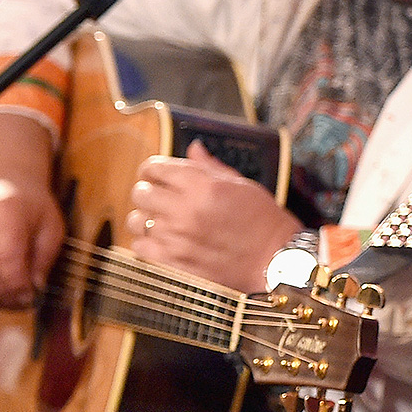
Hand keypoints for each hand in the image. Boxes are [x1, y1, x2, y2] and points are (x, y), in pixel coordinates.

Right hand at [0, 177, 64, 309]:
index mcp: (5, 211)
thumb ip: (45, 257)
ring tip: (8, 299)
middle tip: (21, 303)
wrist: (2, 185)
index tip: (31, 296)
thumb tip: (36, 287)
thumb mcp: (51, 225)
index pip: (7, 256)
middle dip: (5, 293)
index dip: (18, 283)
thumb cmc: (29, 206)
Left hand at [126, 141, 299, 293]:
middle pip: (140, 192)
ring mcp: (176, 237)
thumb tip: (194, 149)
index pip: (155, 167)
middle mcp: (185, 209)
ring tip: (160, 220)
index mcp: (202, 185)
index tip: (156, 174)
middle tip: (159, 197)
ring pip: (136, 220)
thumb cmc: (263, 221)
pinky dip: (147, 242)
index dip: (152, 169)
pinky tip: (161, 240)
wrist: (274, 259)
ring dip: (145, 217)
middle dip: (148, 191)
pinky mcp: (174, 262)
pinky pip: (141, 247)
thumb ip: (210, 167)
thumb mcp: (241, 184)